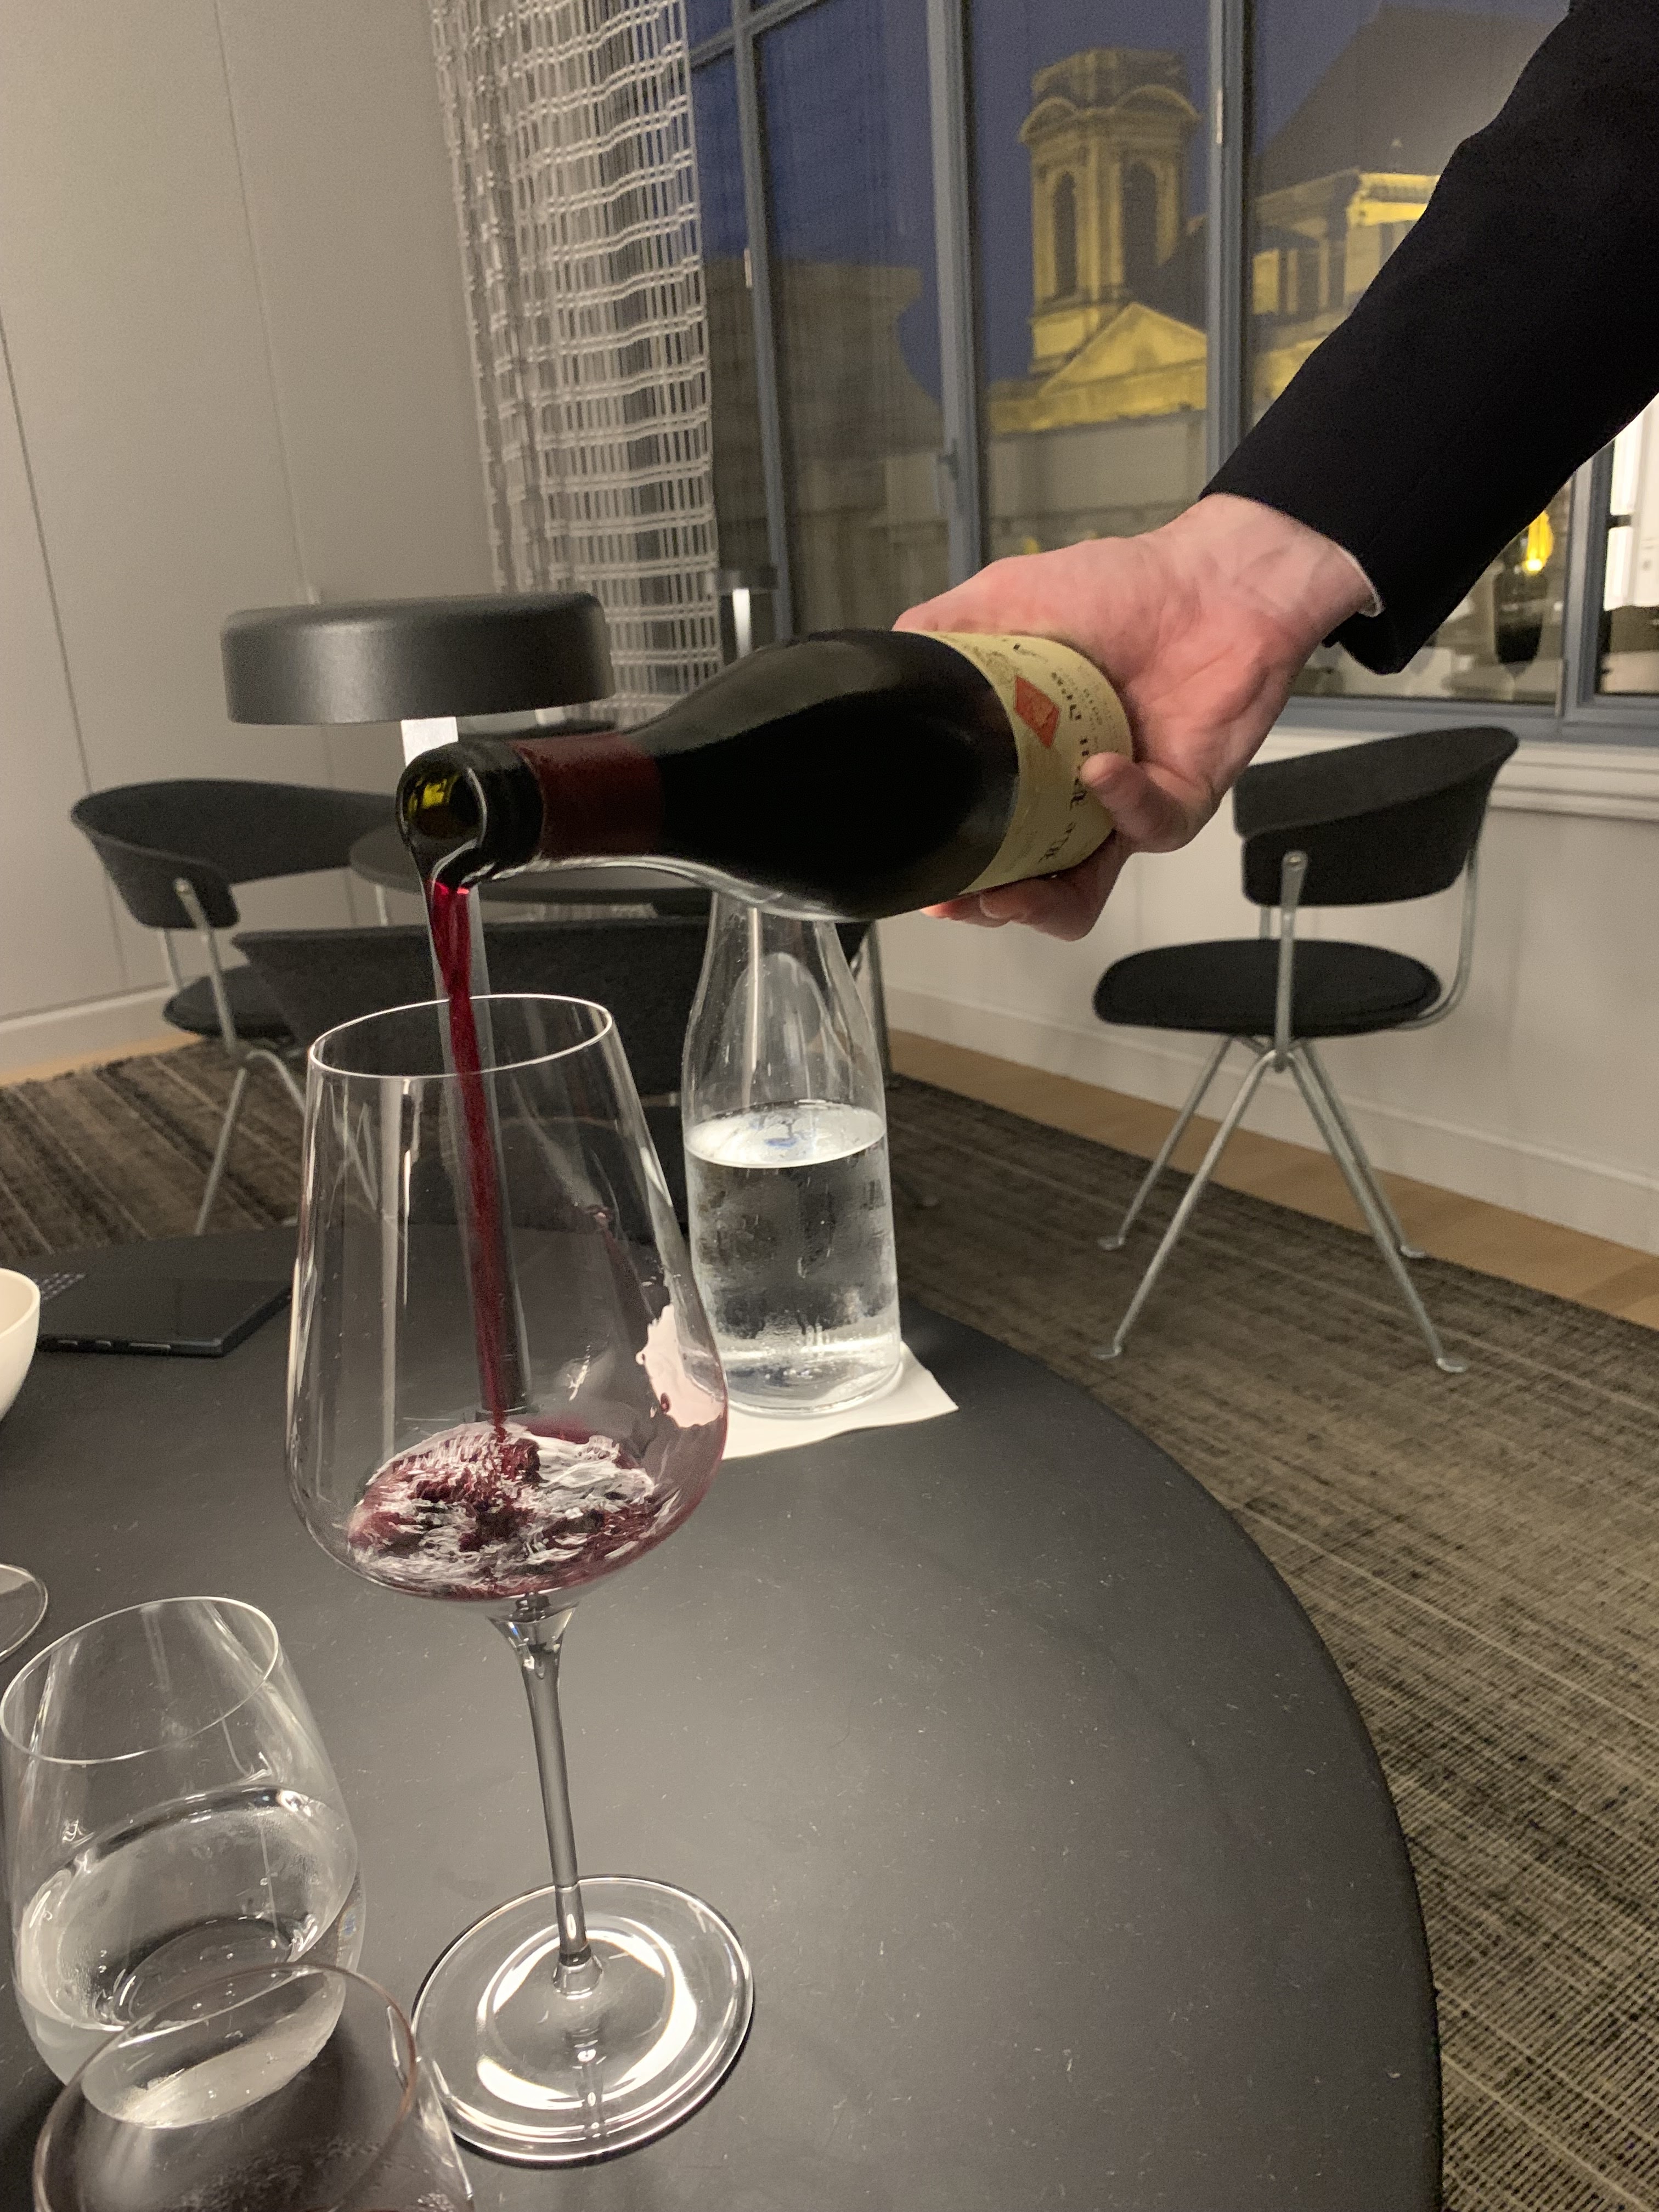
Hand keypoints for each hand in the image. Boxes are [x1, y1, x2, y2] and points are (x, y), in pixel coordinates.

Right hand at [893, 494, 1372, 938]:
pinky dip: (1118, 801)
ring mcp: (1124, 806)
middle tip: (957, 899)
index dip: (950, 867)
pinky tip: (1098, 766)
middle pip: (1021, 884)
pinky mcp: (1180, 802)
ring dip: (1041, 900)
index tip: (921, 874)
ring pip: (1080, 891)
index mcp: (1027, 761)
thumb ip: (941, 633)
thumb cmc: (1125, 589)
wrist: (1216, 579)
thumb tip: (884, 667)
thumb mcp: (1004, 599)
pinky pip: (1145, 827)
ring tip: (1011, 887)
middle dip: (984, 904)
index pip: (981, 836)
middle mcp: (1072, 796)